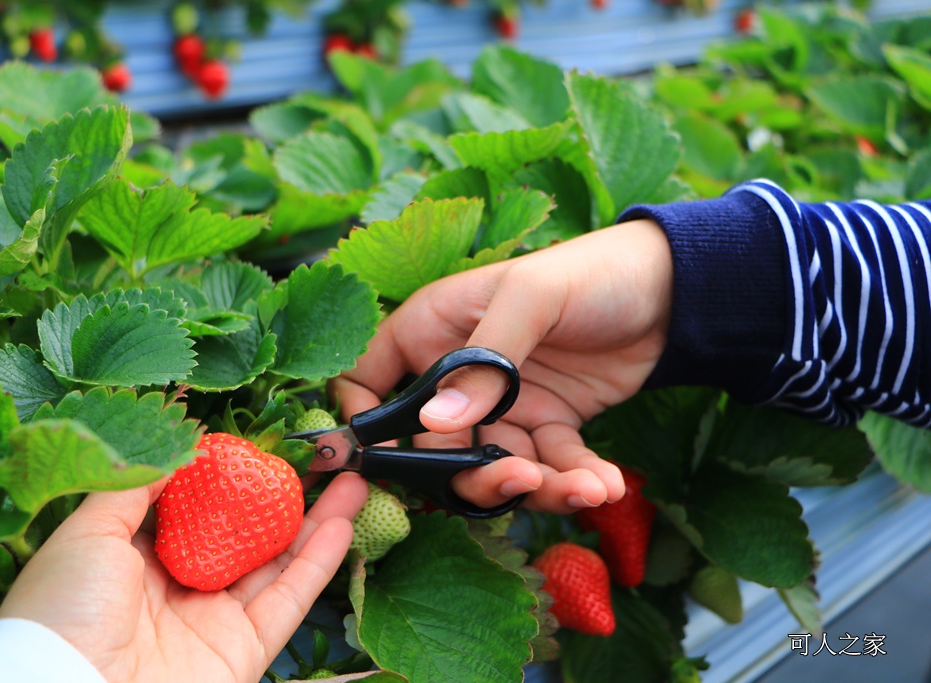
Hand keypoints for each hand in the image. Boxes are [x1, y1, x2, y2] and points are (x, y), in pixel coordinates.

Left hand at [0, 472, 368, 682]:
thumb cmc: (63, 609)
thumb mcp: (88, 530)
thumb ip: (135, 483)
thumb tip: (180, 443)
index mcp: (134, 561)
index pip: (194, 511)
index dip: (228, 479)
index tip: (259, 445)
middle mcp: (178, 590)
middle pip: (244, 534)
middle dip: (282, 496)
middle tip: (319, 459)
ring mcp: (214, 621)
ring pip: (277, 563)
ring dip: (316, 522)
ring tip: (351, 479)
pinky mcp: (245, 651)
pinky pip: (289, 600)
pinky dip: (319, 564)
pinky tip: (342, 524)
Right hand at [333, 219, 672, 513]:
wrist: (670, 287)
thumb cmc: (588, 272)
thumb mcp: (531, 300)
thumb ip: (483, 363)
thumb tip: (436, 425)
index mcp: (432, 329)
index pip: (367, 377)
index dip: (362, 421)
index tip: (377, 462)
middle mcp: (458, 374)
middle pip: (434, 447)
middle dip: (471, 476)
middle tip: (518, 479)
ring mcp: (503, 405)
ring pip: (494, 467)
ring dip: (534, 488)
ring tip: (582, 488)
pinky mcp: (548, 425)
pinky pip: (549, 467)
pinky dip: (574, 482)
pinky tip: (605, 485)